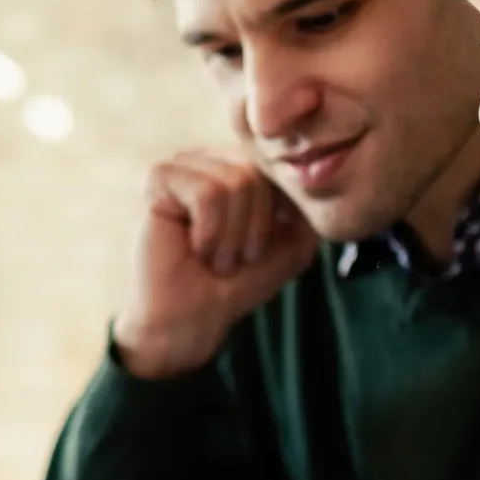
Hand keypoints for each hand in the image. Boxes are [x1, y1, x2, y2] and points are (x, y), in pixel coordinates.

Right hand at [113, 149, 321, 379]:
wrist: (192, 320)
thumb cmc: (235, 284)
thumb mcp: (292, 246)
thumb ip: (312, 211)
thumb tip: (321, 178)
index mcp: (238, 167)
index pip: (277, 168)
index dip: (277, 214)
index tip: (255, 251)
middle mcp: (210, 159)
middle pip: (257, 172)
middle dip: (255, 227)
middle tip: (233, 259)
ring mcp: (182, 166)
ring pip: (235, 182)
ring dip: (231, 235)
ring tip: (214, 258)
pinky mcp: (158, 180)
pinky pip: (207, 193)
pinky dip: (210, 231)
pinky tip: (195, 249)